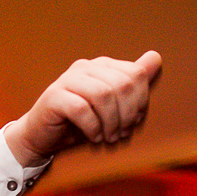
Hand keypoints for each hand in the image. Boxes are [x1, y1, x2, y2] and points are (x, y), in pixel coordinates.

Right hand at [5, 51, 162, 166]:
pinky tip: (93, 137)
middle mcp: (85, 67)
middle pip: (122, 84)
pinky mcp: (53, 96)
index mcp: (102, 65)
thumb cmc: (78, 123)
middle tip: (121, 133)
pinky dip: (92, 127)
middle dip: (127, 114)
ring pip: (103, 95)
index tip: (133, 122)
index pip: (136, 74)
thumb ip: (132, 82)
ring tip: (108, 137)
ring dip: (110, 122)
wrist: (41, 136)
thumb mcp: (111, 105)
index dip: (141, 101)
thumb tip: (155, 58)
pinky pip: (81, 109)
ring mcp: (67, 79)